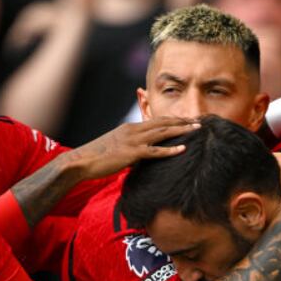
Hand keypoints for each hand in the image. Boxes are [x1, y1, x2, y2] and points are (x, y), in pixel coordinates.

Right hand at [63, 118, 197, 180]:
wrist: (81, 161)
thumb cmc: (97, 158)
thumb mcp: (116, 148)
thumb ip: (130, 149)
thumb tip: (141, 157)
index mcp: (130, 128)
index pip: (155, 120)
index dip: (172, 119)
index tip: (186, 119)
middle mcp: (133, 130)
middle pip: (162, 122)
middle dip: (182, 121)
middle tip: (199, 121)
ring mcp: (133, 141)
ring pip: (162, 133)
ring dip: (181, 130)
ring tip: (197, 130)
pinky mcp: (132, 153)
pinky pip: (155, 151)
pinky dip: (170, 150)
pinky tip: (183, 149)